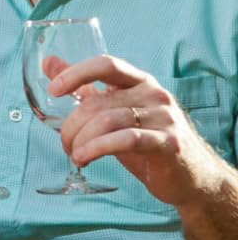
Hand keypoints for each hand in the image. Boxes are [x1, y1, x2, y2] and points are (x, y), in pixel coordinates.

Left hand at [52, 54, 216, 209]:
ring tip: (75, 155)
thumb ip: (85, 87)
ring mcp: (164, 117)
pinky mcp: (169, 142)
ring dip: (81, 141)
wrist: (191, 176)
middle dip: (71, 126)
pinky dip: (98, 148)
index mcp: (139, 82)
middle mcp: (154, 94)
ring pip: (107, 121)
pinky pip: (125, 139)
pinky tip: (86, 159)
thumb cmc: (148, 141)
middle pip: (98, 103)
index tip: (53, 90)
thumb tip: (49, 62)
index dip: (76, 73)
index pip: (106, 64)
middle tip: (65, 144)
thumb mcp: (114, 111)